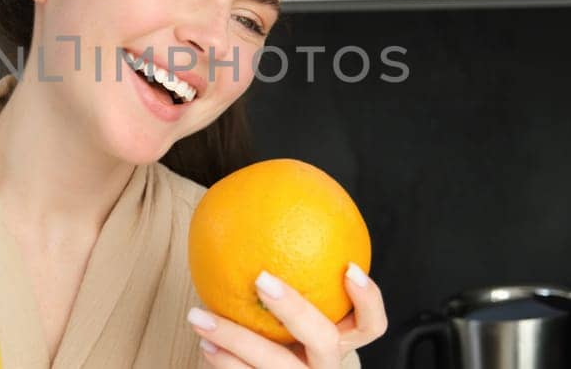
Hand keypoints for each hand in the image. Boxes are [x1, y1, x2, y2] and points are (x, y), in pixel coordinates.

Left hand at [188, 263, 387, 367]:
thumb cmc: (286, 342)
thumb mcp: (299, 316)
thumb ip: (295, 277)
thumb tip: (267, 216)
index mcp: (340, 343)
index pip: (371, 325)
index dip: (367, 299)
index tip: (349, 266)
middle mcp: (326, 365)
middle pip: (323, 339)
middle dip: (294, 308)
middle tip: (261, 278)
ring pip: (274, 365)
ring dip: (234, 338)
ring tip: (199, 316)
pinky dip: (223, 361)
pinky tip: (203, 341)